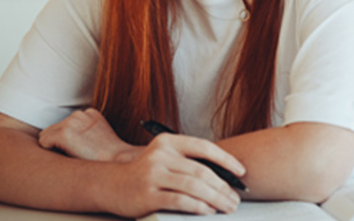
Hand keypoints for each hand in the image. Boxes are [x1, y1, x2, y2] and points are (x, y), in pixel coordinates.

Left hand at [38, 108, 137, 161]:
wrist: (116, 159)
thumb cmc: (108, 155)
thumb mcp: (100, 135)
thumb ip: (86, 130)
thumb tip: (71, 139)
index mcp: (89, 113)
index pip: (65, 124)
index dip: (67, 139)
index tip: (78, 149)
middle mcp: (79, 114)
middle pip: (53, 128)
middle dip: (57, 142)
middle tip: (72, 155)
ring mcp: (71, 123)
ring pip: (46, 135)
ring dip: (53, 146)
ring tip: (69, 156)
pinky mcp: (64, 134)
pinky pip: (43, 142)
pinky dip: (48, 151)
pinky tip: (62, 157)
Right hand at [97, 133, 244, 216]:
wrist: (112, 185)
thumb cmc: (146, 172)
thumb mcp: (166, 158)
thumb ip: (188, 161)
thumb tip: (224, 176)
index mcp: (169, 141)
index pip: (204, 147)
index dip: (226, 159)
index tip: (241, 172)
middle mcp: (162, 154)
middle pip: (201, 170)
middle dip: (223, 186)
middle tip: (235, 199)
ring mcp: (154, 174)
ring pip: (193, 186)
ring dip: (215, 198)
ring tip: (227, 207)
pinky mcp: (148, 194)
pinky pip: (179, 200)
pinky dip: (197, 206)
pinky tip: (208, 212)